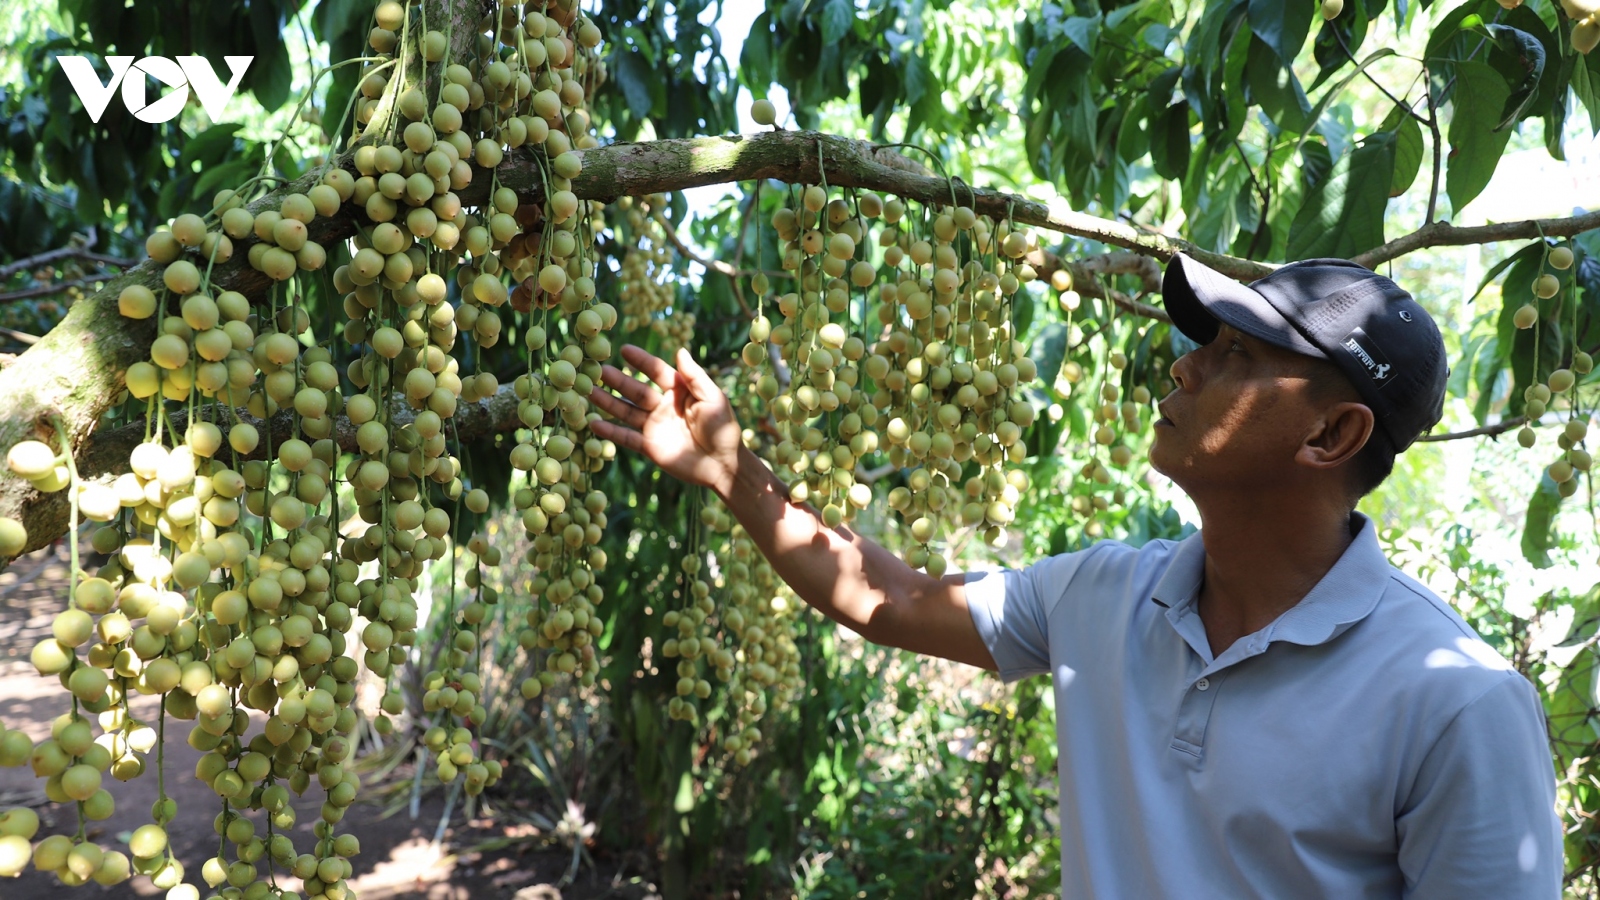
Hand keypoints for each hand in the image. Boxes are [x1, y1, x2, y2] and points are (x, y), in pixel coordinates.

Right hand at [588, 345, 742, 494]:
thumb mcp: (713, 398)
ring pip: (626, 411)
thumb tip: (679, 350)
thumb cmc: (723, 428)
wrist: (724, 465)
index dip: (642, 361)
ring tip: (589, 390)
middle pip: (636, 390)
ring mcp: (654, 426)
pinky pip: (626, 437)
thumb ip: (694, 376)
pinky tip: (593, 423)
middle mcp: (663, 406)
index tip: (624, 349)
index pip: (657, 372)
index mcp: (679, 392)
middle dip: (618, 380)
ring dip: (608, 402)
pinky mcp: (649, 446)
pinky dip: (610, 431)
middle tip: (599, 370)